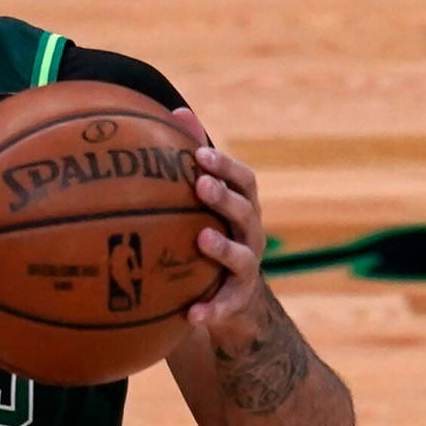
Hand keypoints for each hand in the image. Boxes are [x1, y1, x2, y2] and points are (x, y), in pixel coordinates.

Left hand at [169, 107, 269, 340]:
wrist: (234, 298)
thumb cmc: (213, 232)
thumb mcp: (206, 200)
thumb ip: (193, 158)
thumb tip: (174, 111)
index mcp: (243, 206)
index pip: (244, 179)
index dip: (225, 165)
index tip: (200, 152)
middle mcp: (250, 234)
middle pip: (245, 211)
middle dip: (224, 196)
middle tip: (200, 184)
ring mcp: (247, 269)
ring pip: (241, 257)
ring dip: (223, 246)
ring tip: (201, 238)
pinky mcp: (236, 301)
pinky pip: (224, 306)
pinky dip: (210, 309)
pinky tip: (191, 315)